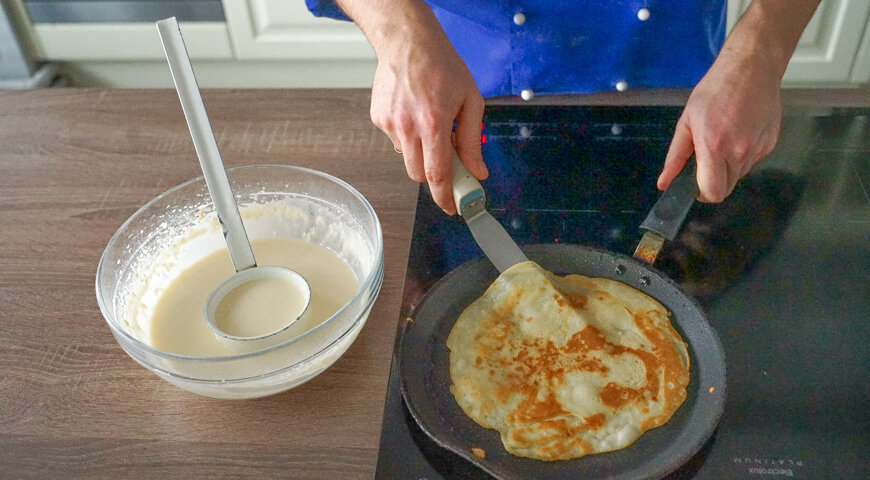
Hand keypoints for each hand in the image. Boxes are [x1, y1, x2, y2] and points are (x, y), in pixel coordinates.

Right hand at [369, 19, 487, 214]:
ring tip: (430, 123)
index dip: (445, 198)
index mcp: (433, 123)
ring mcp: (389, 123)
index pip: (437, 175)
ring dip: (421, 152)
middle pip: (418, 175)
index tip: (453, 208)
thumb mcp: (470, 100)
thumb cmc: (442, 66)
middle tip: (448, 162)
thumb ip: (472, 140)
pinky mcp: (378, 118)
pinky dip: (408, 136)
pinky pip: (396, 141)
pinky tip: (414, 113)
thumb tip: (477, 171)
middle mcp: (407, 127)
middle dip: (434, 175)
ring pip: (406, 158)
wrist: (407, 41)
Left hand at [658, 49, 781, 201]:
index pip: (712, 192)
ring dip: (728, 168)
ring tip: (724, 139)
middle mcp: (739, 153)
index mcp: (714, 147)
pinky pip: (752, 161)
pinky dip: (743, 155)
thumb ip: (675, 157)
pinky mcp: (770, 144)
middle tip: (706, 160)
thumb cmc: (714, 91)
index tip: (695, 185)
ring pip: (739, 175)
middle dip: (714, 182)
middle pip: (726, 188)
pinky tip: (739, 133)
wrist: (751, 69)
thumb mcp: (687, 122)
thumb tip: (664, 183)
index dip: (702, 193)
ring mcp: (758, 149)